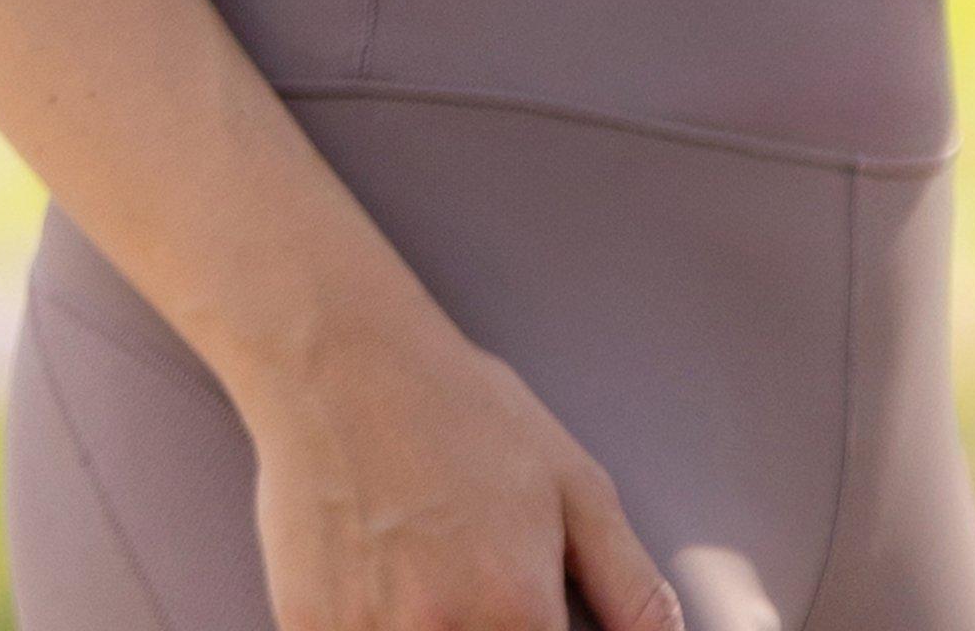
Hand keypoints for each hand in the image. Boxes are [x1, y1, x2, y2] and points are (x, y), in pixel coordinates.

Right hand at [246, 300, 681, 630]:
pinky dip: (379, 625)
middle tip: (482, 588)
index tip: (541, 619)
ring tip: (433, 582)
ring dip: (437, 628)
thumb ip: (628, 583)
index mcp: (516, 608)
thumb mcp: (573, 484)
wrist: (346, 368)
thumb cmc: (465, 416)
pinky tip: (387, 586)